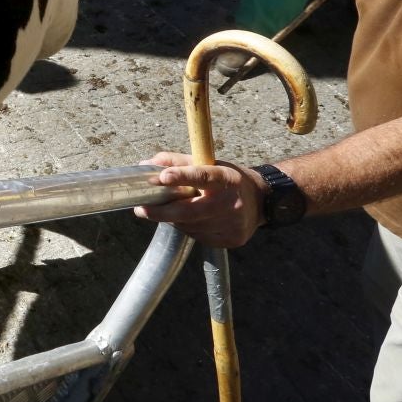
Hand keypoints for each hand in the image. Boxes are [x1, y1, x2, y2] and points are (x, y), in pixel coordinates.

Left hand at [133, 151, 264, 248]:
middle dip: (161, 212)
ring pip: (190, 226)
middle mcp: (230, 203)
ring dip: (173, 220)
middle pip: (190, 211)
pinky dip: (187, 228)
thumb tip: (146, 165)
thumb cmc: (227, 180)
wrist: (261, 201)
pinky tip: (190, 221)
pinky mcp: (231, 240)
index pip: (202, 176)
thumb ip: (177, 162)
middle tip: (141, 210)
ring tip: (167, 211)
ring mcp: (232, 224)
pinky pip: (198, 236)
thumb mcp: (208, 164)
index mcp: (226, 179)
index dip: (182, 177)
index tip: (162, 177)